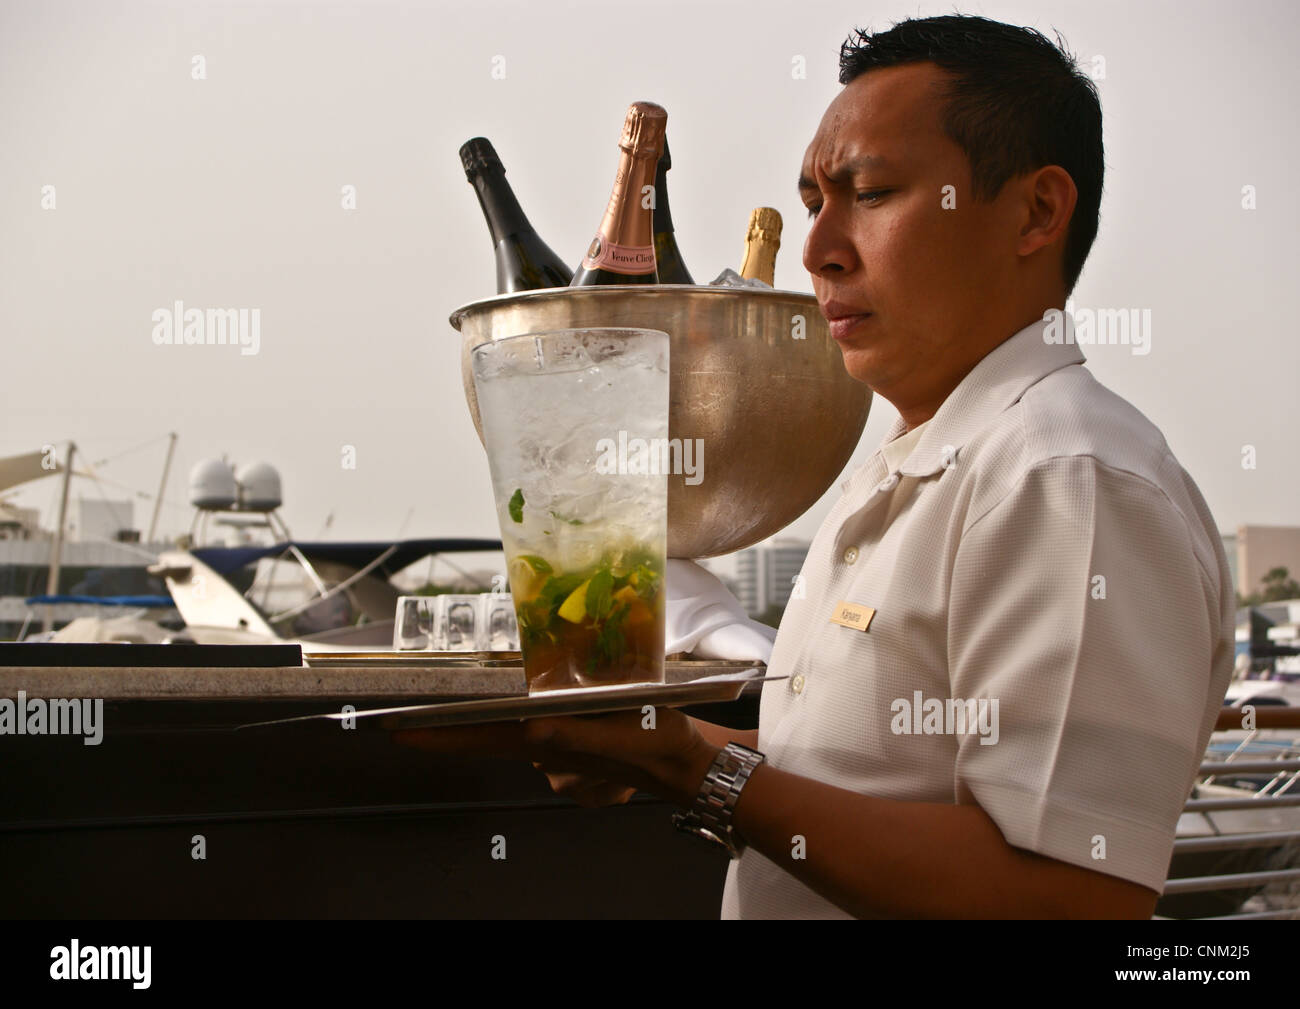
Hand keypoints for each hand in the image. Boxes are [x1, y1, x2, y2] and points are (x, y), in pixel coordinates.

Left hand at [392, 706, 720, 807]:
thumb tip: (531, 728)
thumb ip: (573, 735)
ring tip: (537, 684)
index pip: (479, 740)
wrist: (686, 763)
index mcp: (547, 745)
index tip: (398, 729)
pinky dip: (555, 713)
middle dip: (453, 722)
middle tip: (415, 708)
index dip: (436, 737)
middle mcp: (543, 748)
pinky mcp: (572, 742)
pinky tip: (586, 703)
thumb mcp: (621, 733)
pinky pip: (548, 728)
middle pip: (484, 734)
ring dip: (518, 711)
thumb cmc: (656, 744)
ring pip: (520, 727)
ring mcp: (556, 748)